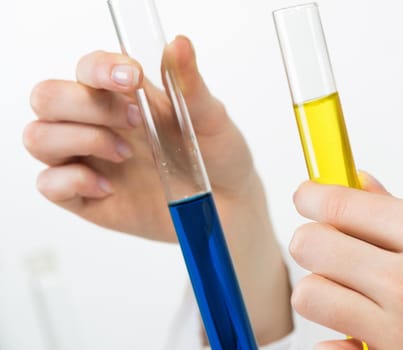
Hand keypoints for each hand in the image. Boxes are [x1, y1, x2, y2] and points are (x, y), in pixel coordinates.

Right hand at [24, 36, 253, 240]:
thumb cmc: (216, 155)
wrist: (225, 202)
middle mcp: (97, 123)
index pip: (88, 69)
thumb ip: (189, 84)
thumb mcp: (211, 118)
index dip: (100, 69)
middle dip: (86, 107)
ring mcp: (88, 159)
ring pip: (39, 137)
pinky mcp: (85, 196)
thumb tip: (180, 44)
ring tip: (125, 154)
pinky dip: (74, 182)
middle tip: (135, 122)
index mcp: (124, 96)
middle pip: (49, 98)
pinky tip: (110, 187)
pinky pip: (49, 184)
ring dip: (79, 141)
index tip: (134, 80)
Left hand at [290, 176, 402, 349]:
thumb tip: (361, 185)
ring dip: (321, 288)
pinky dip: (336, 337)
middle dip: (312, 241)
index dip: (310, 195)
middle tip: (328, 245)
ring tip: (348, 289)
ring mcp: (399, 330)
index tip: (307, 197)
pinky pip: (329, 346)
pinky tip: (359, 330)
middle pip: (310, 244)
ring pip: (310, 294)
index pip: (337, 203)